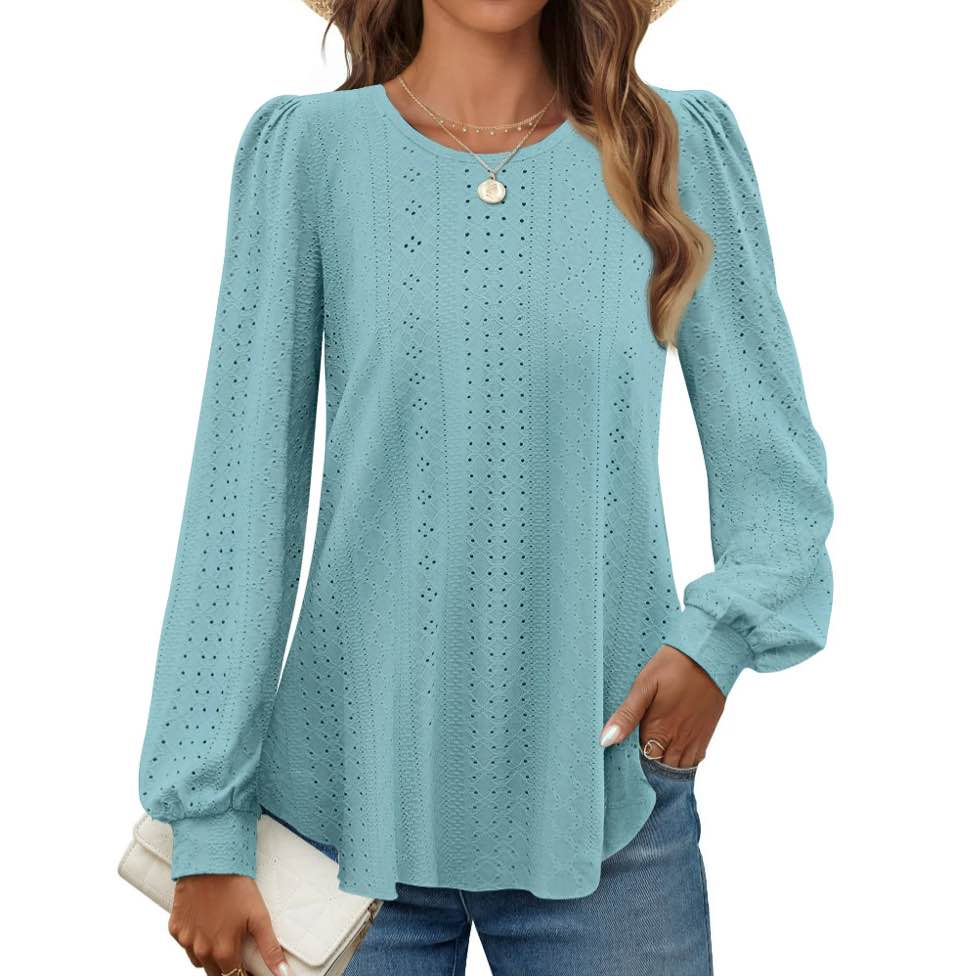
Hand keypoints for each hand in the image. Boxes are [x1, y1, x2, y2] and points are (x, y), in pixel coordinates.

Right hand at [168, 874, 288, 975]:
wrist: (210, 862)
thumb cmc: (237, 886)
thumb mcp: (259, 916)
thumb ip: (270, 948)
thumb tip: (284, 973)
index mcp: (224, 951)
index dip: (243, 974)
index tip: (248, 968)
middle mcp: (202, 951)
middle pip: (215, 973)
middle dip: (226, 966)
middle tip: (236, 947)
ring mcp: (186, 941)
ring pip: (198, 960)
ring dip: (209, 954)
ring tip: (221, 934)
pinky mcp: (175, 928)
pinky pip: (185, 943)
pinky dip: (194, 939)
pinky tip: (204, 923)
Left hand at [598, 644, 725, 767]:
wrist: (708, 655)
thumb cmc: (673, 666)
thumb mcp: (643, 686)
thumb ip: (626, 716)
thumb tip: (606, 740)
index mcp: (658, 730)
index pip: (645, 761)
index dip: (636, 762)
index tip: (628, 760)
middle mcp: (678, 739)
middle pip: (663, 769)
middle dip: (653, 770)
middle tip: (642, 763)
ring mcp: (696, 738)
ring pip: (681, 768)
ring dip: (670, 769)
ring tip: (658, 765)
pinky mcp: (708, 732)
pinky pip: (697, 759)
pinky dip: (687, 763)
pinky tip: (678, 757)